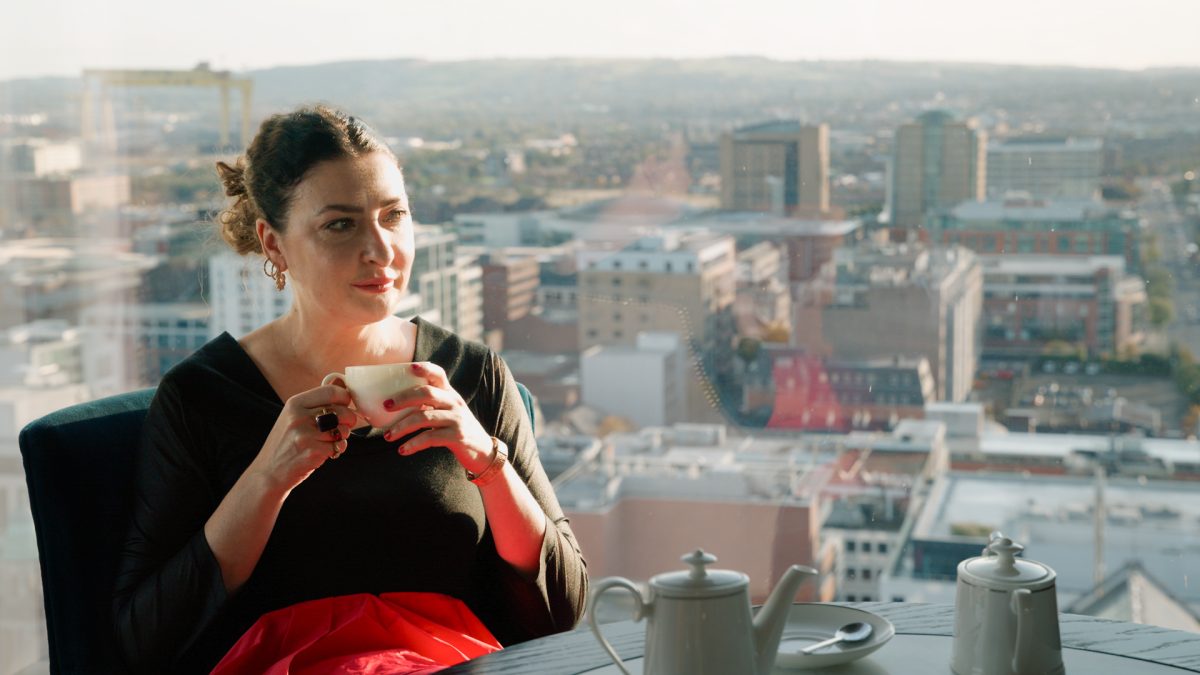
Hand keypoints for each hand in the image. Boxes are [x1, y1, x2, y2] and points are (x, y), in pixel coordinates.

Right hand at [247, 384, 359, 493]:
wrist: (268, 472)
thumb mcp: (292, 417)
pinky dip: (336, 450)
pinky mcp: (312, 453)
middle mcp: (299, 417)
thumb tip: (342, 386)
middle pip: (342, 411)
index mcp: (294, 404)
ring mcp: (305, 436)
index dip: (345, 397)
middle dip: (349, 420)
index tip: (346, 404)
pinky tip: (325, 452)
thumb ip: (315, 403)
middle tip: (341, 426)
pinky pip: (338, 447)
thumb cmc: (284, 444)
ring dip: (342, 437)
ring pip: (343, 430)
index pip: (330, 392)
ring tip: (329, 441)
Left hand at [379, 362, 495, 474]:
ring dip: (402, 427)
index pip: (439, 374)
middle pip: (427, 393)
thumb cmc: (457, 430)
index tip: (409, 367)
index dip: (425, 368)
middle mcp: (454, 403)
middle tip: (386, 406)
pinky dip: (413, 444)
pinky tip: (402, 450)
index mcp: (450, 394)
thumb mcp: (449, 412)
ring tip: (387, 436)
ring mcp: (457, 419)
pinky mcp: (457, 437)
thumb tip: (396, 405)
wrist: (483, 452)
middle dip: (403, 398)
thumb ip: (430, 406)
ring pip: (424, 417)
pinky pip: (430, 438)